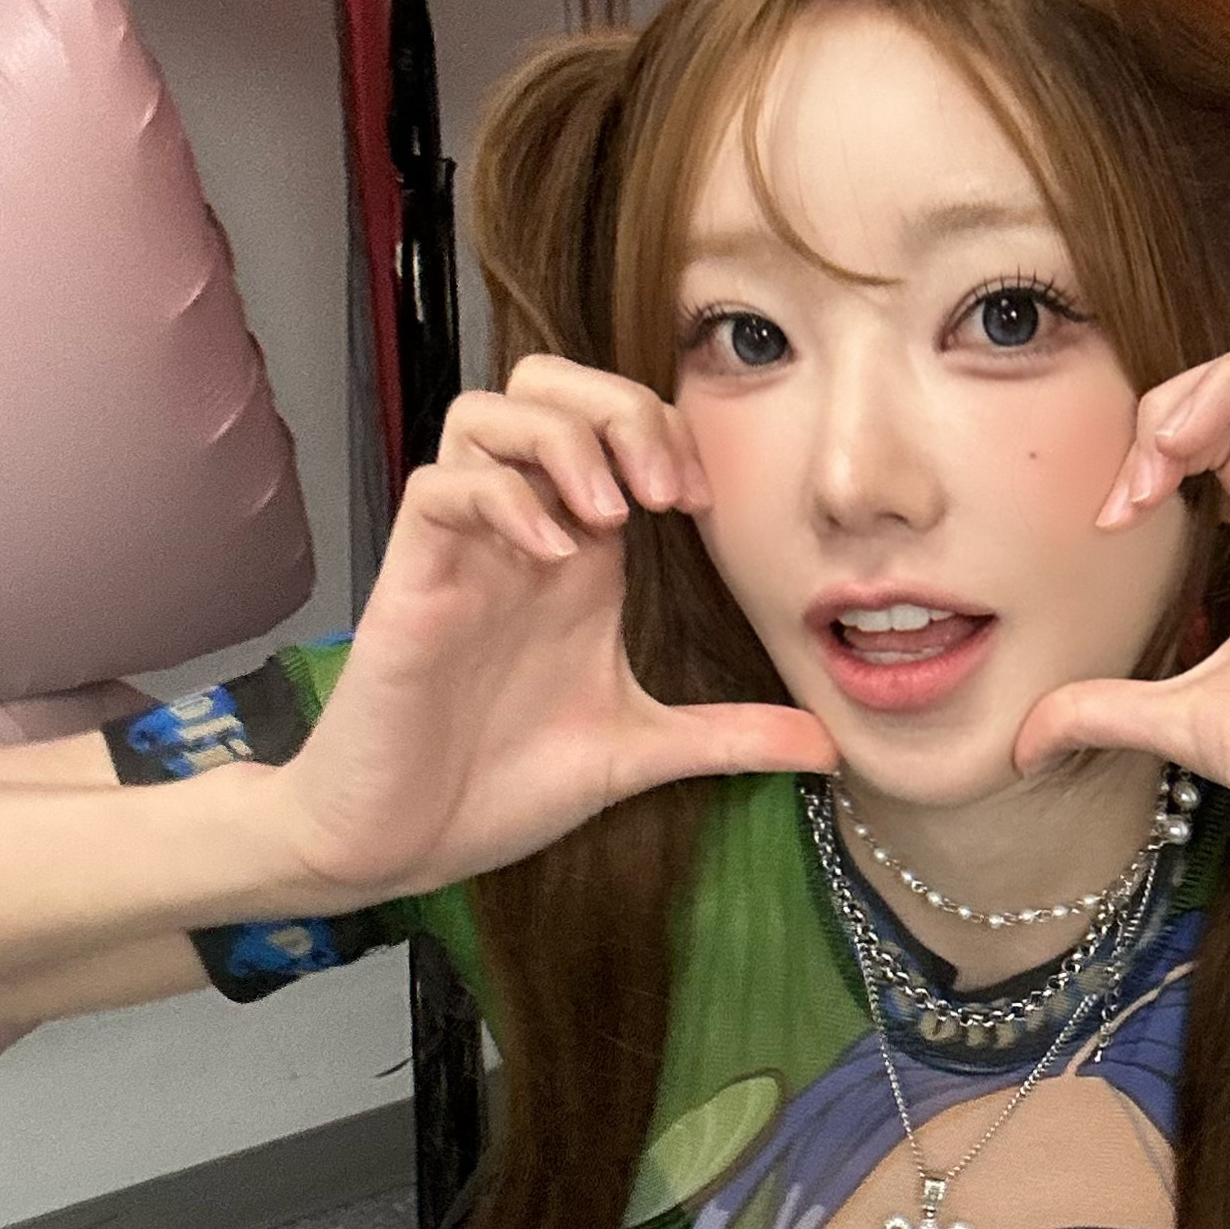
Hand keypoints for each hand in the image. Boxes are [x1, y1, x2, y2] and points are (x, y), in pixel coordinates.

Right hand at [274, 352, 835, 901]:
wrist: (400, 842)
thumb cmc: (499, 783)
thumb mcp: (638, 751)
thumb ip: (728, 736)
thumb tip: (829, 747)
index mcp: (576, 554)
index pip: (611, 426)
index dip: (666, 432)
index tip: (701, 504)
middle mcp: (518, 533)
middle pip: (545, 386)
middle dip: (615, 409)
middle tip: (663, 493)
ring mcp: (461, 551)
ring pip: (484, 412)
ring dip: (560, 442)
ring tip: (610, 516)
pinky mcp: (411, 580)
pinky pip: (440, 487)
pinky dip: (501, 499)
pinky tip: (552, 555)